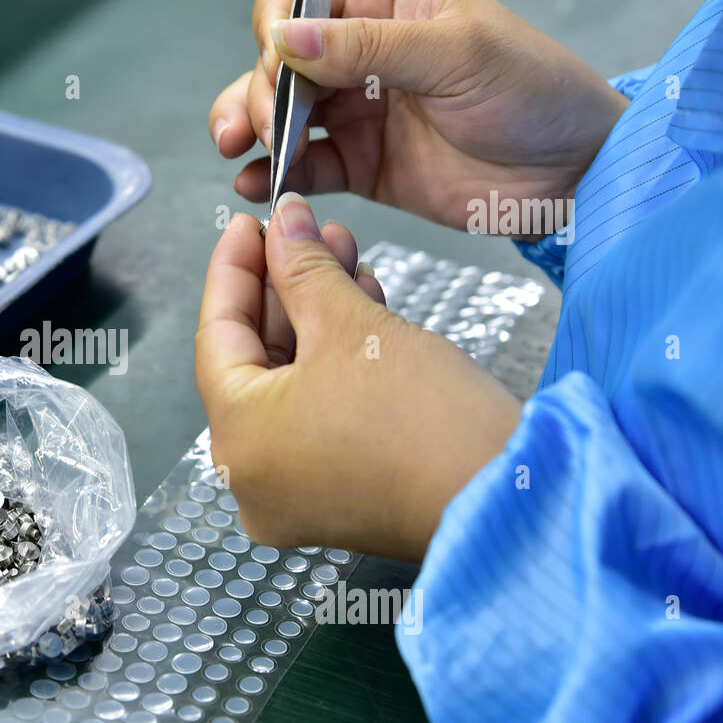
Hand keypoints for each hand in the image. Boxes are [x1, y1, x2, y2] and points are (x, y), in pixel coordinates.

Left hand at [194, 193, 521, 559]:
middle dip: (286, 288)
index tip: (250, 222)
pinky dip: (334, 365)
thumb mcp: (352, 325)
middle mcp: (251, 477)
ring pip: (289, 385)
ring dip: (315, 319)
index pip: (215, 333)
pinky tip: (361, 309)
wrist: (507, 500)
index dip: (234, 267)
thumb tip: (283, 224)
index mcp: (236, 439)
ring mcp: (292, 495)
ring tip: (343, 257)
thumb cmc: (424, 422)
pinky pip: (317, 416)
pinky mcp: (335, 499)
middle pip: (253, 361)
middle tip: (307, 234)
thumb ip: (303, 269)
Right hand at [208, 0, 628, 236]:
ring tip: (240, 151)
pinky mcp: (362, 167)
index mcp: (386, 7)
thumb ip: (367, 46)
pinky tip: (254, 186)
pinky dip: (271, 176)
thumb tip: (284, 36)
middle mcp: (362, 56)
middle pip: (277, 60)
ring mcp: (359, 113)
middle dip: (258, 89)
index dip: (276, 22)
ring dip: (249, 129)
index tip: (278, 59)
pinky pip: (303, 168)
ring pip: (279, 113)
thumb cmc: (537, 93)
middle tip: (268, 124)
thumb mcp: (457, 55)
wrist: (576, 173)